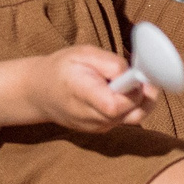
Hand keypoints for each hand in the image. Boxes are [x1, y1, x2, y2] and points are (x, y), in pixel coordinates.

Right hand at [0, 46, 155, 132]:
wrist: (39, 92)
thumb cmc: (61, 69)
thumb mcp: (83, 54)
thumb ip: (111, 63)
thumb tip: (135, 74)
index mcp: (83, 96)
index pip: (118, 105)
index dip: (135, 90)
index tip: (138, 74)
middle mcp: (91, 118)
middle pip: (132, 113)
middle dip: (144, 93)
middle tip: (140, 74)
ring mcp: (97, 127)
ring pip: (134, 117)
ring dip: (140, 99)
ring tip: (130, 81)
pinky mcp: (102, 129)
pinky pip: (126, 119)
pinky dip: (131, 105)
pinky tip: (121, 90)